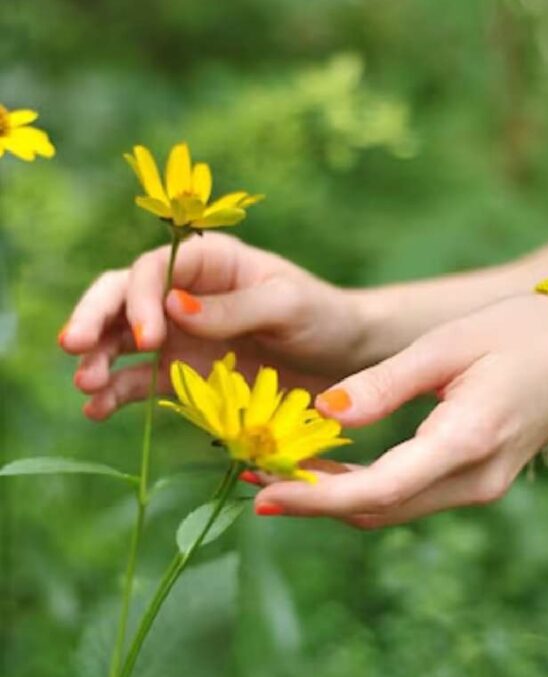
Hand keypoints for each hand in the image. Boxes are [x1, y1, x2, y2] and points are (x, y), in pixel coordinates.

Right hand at [60, 233, 368, 419]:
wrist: (341, 358)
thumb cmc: (321, 316)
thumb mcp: (286, 306)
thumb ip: (234, 308)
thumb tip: (172, 307)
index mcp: (208, 262)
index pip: (153, 270)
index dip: (139, 299)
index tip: (150, 337)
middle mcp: (183, 294)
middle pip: (121, 297)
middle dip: (93, 319)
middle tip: (73, 347)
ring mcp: (178, 335)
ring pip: (120, 340)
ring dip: (97, 359)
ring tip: (86, 385)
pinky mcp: (182, 375)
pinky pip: (140, 381)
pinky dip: (116, 394)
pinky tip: (98, 410)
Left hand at [252, 293, 547, 526]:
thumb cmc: (520, 334)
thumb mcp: (445, 346)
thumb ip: (383, 385)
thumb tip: (324, 413)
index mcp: (465, 441)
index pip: (377, 490)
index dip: (315, 498)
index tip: (262, 493)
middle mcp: (472, 480)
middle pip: (377, 511)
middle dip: (313, 501)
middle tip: (254, 475)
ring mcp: (478, 488)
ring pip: (390, 510)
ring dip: (334, 499)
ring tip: (278, 471)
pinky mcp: (475, 482)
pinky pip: (408, 498)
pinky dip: (363, 491)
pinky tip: (328, 470)